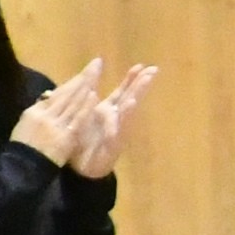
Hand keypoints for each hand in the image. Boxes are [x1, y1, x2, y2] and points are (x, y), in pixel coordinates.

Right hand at [10, 60, 103, 167]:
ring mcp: (55, 125)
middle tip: (96, 65)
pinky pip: (76, 120)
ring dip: (85, 88)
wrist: (22, 168)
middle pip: (67, 94)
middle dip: (82, 78)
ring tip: (96, 75)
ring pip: (73, 104)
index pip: (57, 94)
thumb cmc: (24, 148)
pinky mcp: (64, 136)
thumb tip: (49, 97)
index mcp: (34, 112)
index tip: (84, 72)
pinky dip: (85, 107)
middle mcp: (44, 115)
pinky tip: (93, 96)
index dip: (72, 82)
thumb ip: (39, 111)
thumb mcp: (26, 125)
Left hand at [64, 64, 162, 178]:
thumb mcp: (84, 116)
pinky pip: (113, 138)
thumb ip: (87, 99)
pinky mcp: (109, 149)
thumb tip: (88, 82)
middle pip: (130, 100)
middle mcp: (115, 120)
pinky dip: (116, 129)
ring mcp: (115, 134)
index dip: (131, 79)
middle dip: (140, 87)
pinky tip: (118, 124)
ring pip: (125, 119)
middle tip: (152, 73)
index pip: (122, 92)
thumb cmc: (84, 141)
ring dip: (130, 109)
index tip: (141, 65)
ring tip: (135, 97)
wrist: (82, 169)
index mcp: (108, 111)